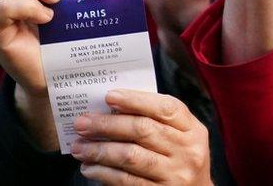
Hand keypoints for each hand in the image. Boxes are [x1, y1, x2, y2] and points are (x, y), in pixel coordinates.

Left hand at [72, 90, 211, 185]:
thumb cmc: (181, 160)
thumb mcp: (181, 137)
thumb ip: (158, 122)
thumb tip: (114, 109)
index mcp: (193, 130)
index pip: (166, 108)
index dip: (136, 100)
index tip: (109, 96)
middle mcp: (187, 151)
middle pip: (144, 130)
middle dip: (108, 124)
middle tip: (82, 123)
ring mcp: (174, 174)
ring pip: (131, 156)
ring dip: (100, 150)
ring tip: (80, 147)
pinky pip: (125, 180)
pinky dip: (103, 172)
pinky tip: (90, 167)